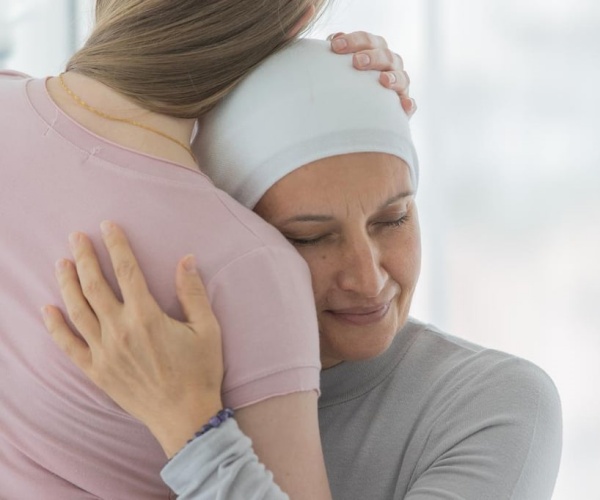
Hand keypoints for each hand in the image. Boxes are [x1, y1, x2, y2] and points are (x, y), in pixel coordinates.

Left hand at [41, 221, 222, 457]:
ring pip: (77, 310)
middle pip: (95, 285)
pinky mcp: (97, 371)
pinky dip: (56, 326)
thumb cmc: (200, 371)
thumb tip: (186, 259)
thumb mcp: (207, 329)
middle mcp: (120, 330)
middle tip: (76, 237)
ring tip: (61, 263)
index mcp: (147, 316)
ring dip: (67, 283)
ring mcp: (104, 352)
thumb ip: (193, 293)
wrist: (185, 417)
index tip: (107, 226)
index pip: (126, 270)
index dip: (116, 245)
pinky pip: (69, 346)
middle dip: (84, 257)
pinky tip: (47, 309)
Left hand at [329, 31, 415, 117]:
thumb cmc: (347, 82)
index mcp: (375, 51)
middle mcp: (390, 65)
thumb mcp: (341, 67)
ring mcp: (399, 85)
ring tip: (384, 80)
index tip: (335, 46)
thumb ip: (339, 53)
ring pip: (402, 77)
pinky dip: (409, 104)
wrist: (355, 111)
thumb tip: (334, 39)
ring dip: (394, 77)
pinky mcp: (402, 106)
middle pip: (386, 56)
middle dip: (372, 57)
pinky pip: (410, 105)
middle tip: (357, 62)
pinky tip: (404, 105)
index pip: (367, 40)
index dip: (353, 41)